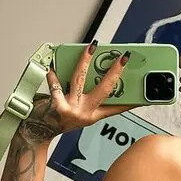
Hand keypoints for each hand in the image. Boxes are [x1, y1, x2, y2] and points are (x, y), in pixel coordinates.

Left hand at [18, 42, 136, 144]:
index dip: (131, 100)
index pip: (116, 108)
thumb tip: (93, 72)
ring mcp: (72, 109)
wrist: (36, 134)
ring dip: (86, 61)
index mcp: (92, 117)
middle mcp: (84, 114)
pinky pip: (56, 85)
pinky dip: (53, 75)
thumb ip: (86, 98)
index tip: (144, 93)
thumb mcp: (77, 113)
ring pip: (80, 80)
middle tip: (123, 57)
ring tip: (92, 47)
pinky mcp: (56, 105)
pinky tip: (52, 65)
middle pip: (104, 89)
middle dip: (115, 72)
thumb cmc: (56, 120)